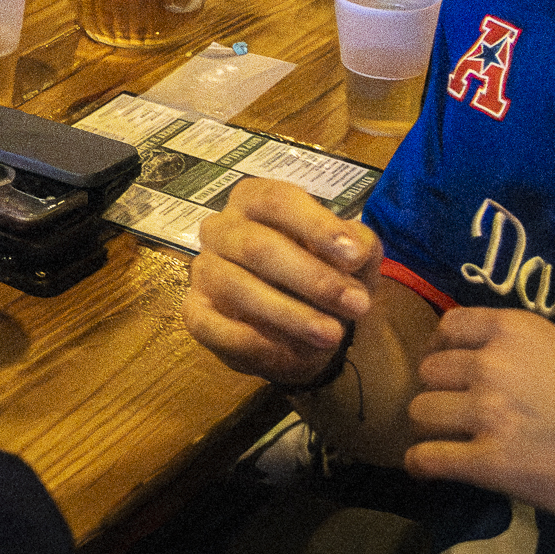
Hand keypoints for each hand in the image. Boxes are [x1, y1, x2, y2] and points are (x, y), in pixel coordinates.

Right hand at [183, 177, 382, 389]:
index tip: (353, 256)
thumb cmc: (323, 275)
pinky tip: (287, 352)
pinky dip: (250, 340)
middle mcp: (221, 228)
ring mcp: (204, 270)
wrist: (299, 326)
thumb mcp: (353, 258)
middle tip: (356, 304)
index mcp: (254, 201)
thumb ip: (359, 245)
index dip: (315, 226)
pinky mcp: (195, 312)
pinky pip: (211, 325)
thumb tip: (355, 248)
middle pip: (258, 246)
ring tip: (332, 335)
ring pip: (236, 286)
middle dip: (312, 278)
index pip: (278, 201)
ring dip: (289, 314)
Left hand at [407, 306, 554, 543]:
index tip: (454, 371)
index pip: (448, 327)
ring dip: (433, 429)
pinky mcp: (493, 464)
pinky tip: (430, 469)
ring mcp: (489, 413)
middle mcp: (493, 363)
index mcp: (517, 329)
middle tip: (460, 415)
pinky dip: (422, 465)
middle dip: (441, 393)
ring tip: (452, 443)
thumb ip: (526, 359)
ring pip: (420, 412)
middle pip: (428, 372)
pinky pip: (429, 459)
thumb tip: (494, 374)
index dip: (445, 352)